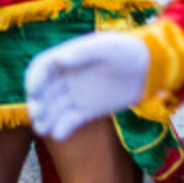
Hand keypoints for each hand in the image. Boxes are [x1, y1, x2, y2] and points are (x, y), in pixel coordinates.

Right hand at [25, 31, 152, 140]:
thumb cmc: (127, 50)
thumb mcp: (106, 47)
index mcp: (66, 57)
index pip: (41, 68)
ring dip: (45, 119)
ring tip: (42, 130)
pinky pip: (70, 121)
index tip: (33, 92)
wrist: (150, 68)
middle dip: (37, 103)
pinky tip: (58, 135)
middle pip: (44, 92)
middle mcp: (66, 77)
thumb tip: (58, 60)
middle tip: (36, 115)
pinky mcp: (87, 110)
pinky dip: (62, 128)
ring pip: (54, 109)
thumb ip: (82, 53)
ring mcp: (76, 95)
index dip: (34, 79)